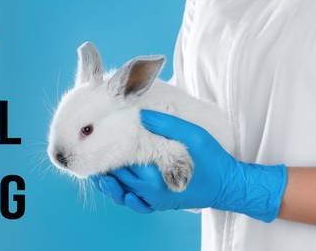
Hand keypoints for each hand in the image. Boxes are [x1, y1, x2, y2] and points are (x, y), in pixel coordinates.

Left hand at [92, 110, 286, 221]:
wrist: (228, 186)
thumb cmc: (212, 159)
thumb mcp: (193, 135)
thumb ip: (166, 124)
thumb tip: (141, 114)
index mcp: (153, 175)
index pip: (120, 162)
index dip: (106, 150)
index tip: (97, 138)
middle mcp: (148, 192)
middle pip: (116, 178)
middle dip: (103, 165)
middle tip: (91, 150)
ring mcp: (152, 201)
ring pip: (120, 193)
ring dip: (108, 182)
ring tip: (96, 170)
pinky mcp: (157, 206)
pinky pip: (133, 204)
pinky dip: (122, 196)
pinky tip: (115, 185)